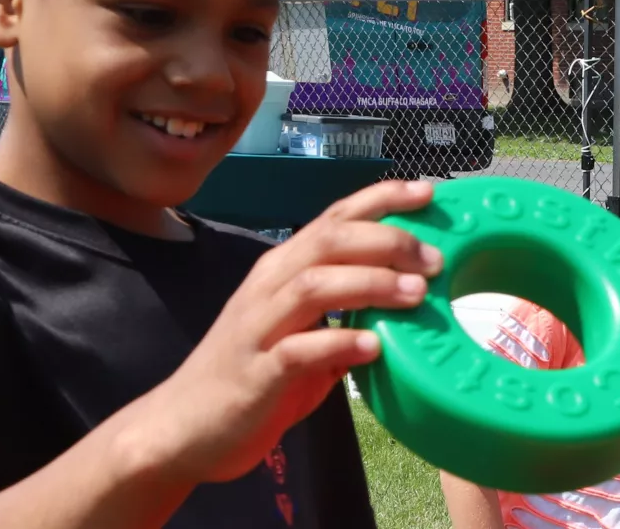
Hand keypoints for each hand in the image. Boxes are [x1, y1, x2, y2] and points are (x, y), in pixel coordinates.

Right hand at [112, 180, 442, 485]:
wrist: (184, 427)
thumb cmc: (251, 377)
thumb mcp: (304, 335)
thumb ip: (346, 315)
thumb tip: (405, 303)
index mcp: (282, 270)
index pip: (334, 218)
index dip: (380, 199)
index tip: (428, 192)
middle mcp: (268, 287)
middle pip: (329, 241)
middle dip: (387, 240)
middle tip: (435, 259)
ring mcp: (259, 327)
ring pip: (315, 284)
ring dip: (371, 283)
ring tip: (417, 294)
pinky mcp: (256, 371)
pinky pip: (299, 349)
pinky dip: (339, 342)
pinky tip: (374, 346)